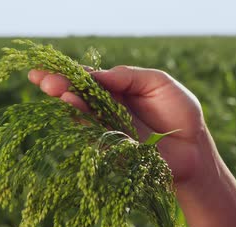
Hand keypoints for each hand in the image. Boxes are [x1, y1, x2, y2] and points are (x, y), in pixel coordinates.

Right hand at [28, 66, 207, 183]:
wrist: (194, 147)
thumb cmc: (180, 112)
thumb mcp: (158, 82)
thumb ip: (128, 76)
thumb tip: (97, 74)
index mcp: (117, 90)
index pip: (89, 79)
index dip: (68, 73)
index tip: (45, 68)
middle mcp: (109, 109)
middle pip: (79, 96)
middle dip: (58, 86)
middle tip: (41, 79)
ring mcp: (109, 129)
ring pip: (83, 114)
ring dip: (68, 101)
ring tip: (55, 89)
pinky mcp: (115, 149)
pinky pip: (95, 134)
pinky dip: (85, 121)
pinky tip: (74, 106)